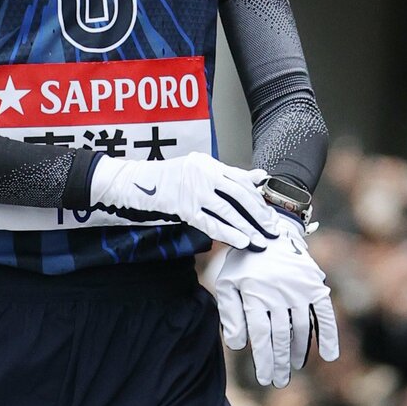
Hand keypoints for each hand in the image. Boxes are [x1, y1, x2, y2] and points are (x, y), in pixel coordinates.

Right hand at [90, 153, 280, 251]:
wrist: (134, 183)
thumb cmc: (167, 179)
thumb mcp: (197, 169)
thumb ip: (226, 175)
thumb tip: (260, 177)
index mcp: (208, 164)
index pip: (241, 180)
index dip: (258, 198)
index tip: (271, 213)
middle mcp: (204, 174)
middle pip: (240, 195)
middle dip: (259, 214)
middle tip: (273, 230)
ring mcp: (194, 191)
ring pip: (229, 211)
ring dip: (249, 227)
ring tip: (262, 241)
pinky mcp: (184, 208)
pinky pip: (211, 223)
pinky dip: (229, 233)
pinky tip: (242, 242)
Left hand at [214, 228, 338, 388]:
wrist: (269, 231)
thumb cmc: (243, 263)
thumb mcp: (226, 283)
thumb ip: (230, 314)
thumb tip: (238, 346)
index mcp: (254, 293)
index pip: (260, 335)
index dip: (263, 359)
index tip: (264, 378)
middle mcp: (278, 293)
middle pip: (280, 336)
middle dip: (280, 362)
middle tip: (279, 381)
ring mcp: (299, 289)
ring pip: (300, 328)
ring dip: (299, 352)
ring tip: (294, 368)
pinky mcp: (315, 285)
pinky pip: (324, 313)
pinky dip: (328, 335)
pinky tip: (329, 356)